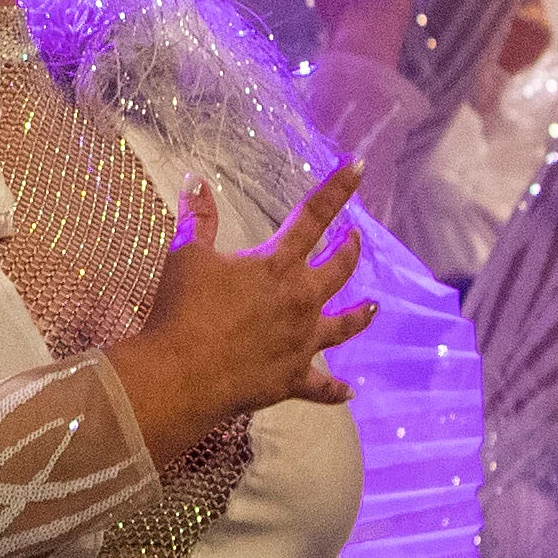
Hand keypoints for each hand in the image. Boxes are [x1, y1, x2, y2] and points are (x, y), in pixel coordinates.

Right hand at [110, 166, 371, 467]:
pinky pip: (322, 386)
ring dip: (360, 314)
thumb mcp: (186, 255)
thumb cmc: (184, 310)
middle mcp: (300, 300)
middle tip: (355, 237)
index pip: (311, 216)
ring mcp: (302, 342)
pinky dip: (336, 389)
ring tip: (373, 306)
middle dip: (349, 249)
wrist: (183, 373)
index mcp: (276, 265)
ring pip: (344, 326)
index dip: (336, 189)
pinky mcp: (293, 377)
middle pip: (337, 270)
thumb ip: (197, 218)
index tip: (357, 166)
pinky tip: (349, 390)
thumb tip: (194, 178)